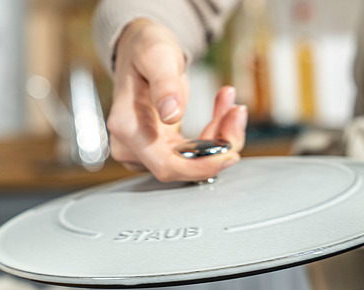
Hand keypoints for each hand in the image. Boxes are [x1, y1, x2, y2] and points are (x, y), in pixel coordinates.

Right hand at [106, 19, 246, 181]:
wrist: (141, 50)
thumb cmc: (146, 49)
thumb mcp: (158, 56)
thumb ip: (164, 84)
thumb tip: (171, 115)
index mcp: (127, 127)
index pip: (166, 165)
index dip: (200, 167)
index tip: (229, 154)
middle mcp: (132, 146)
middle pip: (184, 166)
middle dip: (217, 145)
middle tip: (236, 113)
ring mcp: (146, 150)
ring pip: (193, 161)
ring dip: (219, 137)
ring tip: (230, 104)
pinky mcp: (161, 150)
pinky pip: (194, 154)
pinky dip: (214, 135)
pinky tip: (223, 111)